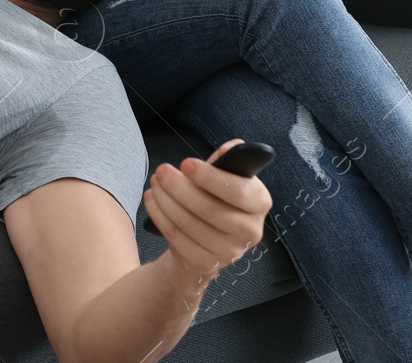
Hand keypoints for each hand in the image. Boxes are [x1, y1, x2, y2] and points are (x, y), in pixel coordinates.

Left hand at [142, 139, 272, 279]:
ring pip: (188, 222)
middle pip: (208, 208)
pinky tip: (152, 200)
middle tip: (161, 171)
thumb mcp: (225, 180)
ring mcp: (229, 251)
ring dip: (165, 199)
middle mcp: (250, 230)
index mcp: (260, 203)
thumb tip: (231, 148)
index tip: (185, 163)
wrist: (206, 242)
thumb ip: (226, 164)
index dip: (210, 177)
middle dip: (178, 186)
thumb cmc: (216, 201)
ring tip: (155, 183)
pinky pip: (176, 237)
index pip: (239, 191)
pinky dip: (159, 215)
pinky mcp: (205, 263)